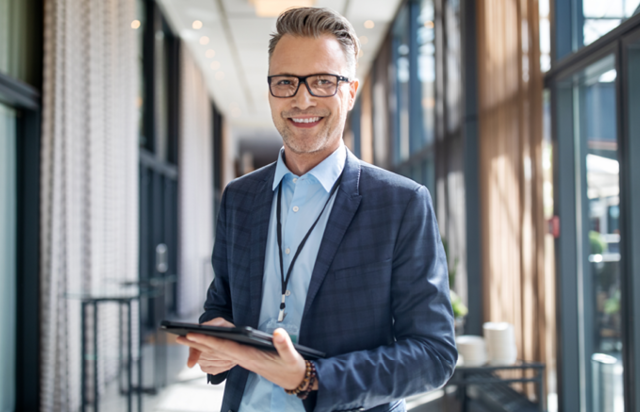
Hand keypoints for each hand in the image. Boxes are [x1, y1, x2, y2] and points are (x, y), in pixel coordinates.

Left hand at [178, 326, 314, 390]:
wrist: (295, 380)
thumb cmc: (292, 368)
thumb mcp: (292, 357)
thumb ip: (284, 344)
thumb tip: (278, 332)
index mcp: (251, 357)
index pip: (225, 347)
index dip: (209, 341)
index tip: (193, 335)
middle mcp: (243, 359)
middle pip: (217, 350)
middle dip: (198, 344)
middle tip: (178, 337)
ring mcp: (243, 360)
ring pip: (219, 352)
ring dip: (203, 346)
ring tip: (187, 339)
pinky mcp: (246, 359)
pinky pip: (226, 353)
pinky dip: (214, 347)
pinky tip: (207, 344)